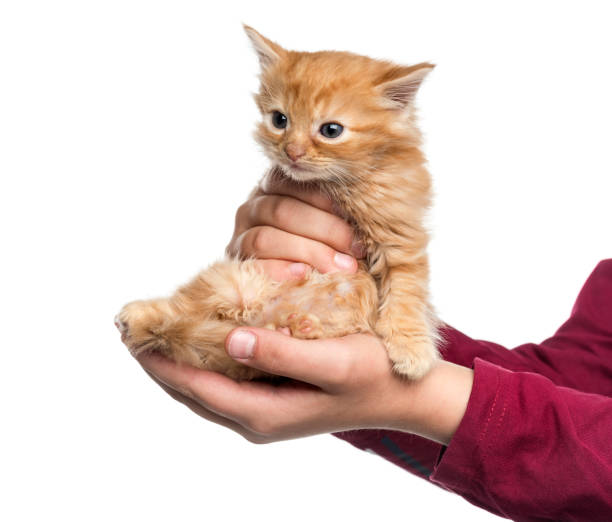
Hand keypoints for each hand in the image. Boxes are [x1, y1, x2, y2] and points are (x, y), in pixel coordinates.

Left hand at [138, 328, 472, 444]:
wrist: (405, 396)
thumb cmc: (374, 376)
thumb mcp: (332, 362)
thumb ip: (282, 353)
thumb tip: (232, 339)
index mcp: (264, 412)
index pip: (197, 386)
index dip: (163, 361)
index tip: (134, 335)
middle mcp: (257, 416)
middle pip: (194, 390)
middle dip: (163, 363)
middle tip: (136, 331)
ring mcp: (265, 409)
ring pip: (207, 387)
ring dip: (182, 363)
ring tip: (160, 333)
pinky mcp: (276, 397)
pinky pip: (227, 381)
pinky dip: (208, 361)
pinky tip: (206, 338)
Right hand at [226, 172, 364, 280]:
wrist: (286, 283)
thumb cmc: (319, 246)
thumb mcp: (328, 223)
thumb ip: (339, 212)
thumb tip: (373, 207)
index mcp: (274, 187)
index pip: (293, 181)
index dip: (325, 199)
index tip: (355, 217)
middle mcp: (253, 207)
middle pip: (283, 211)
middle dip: (325, 230)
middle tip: (357, 249)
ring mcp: (240, 236)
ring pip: (267, 238)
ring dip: (307, 252)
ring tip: (340, 268)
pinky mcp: (236, 266)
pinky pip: (253, 266)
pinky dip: (279, 270)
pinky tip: (304, 276)